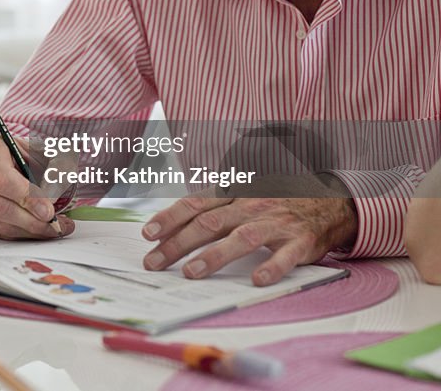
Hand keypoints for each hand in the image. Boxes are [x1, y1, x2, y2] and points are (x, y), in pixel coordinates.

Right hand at [0, 135, 74, 239]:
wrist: (13, 161)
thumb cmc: (28, 157)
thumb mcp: (46, 154)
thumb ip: (54, 171)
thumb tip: (55, 198)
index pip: (0, 177)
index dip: (25, 197)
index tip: (48, 211)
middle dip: (30, 219)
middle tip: (54, 224)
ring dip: (28, 230)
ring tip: (52, 228)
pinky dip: (19, 234)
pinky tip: (36, 229)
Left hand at [141, 174, 356, 285]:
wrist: (326, 200)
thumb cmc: (272, 203)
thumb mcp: (240, 197)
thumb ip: (210, 210)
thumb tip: (169, 231)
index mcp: (233, 194)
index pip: (195, 204)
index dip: (170, 217)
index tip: (148, 233)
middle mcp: (250, 205)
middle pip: (209, 223)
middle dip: (178, 243)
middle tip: (154, 262)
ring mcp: (275, 223)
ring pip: (241, 238)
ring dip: (214, 256)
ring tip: (191, 272)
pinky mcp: (299, 241)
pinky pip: (285, 256)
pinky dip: (271, 267)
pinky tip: (257, 280)